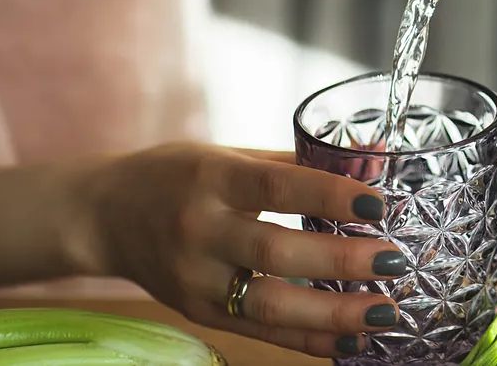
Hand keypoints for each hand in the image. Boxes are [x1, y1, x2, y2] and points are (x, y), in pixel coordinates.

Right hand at [77, 143, 405, 357]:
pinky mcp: (197, 312)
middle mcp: (200, 230)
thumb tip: (375, 154)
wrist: (103, 215)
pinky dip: (309, 342)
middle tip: (394, 260)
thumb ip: (299, 161)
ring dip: (333, 314)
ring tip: (384, 311)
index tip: (379, 205)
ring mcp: (195, 277)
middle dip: (341, 261)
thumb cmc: (179, 175)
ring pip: (269, 305)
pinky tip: (352, 341)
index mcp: (213, 178)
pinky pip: (260, 332)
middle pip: (276, 251)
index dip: (330, 195)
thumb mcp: (231, 154)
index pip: (278, 187)